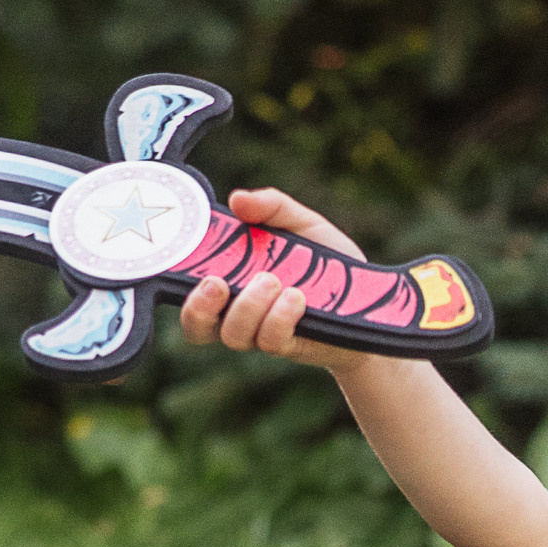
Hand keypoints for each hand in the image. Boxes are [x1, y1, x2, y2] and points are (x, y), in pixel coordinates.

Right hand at [175, 187, 370, 373]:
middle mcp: (238, 311)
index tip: (183, 258)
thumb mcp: (303, 225)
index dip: (175, 279)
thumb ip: (272, 208)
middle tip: (217, 283)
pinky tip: (297, 298)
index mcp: (231, 279)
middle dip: (198, 308)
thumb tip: (237, 199)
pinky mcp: (289, 347)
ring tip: (274, 281)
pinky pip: (270, 340)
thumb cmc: (327, 263)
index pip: (186, 287)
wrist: (372, 303)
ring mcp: (262, 333)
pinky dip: (279, 317)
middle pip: (196, 327)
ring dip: (248, 307)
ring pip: (233, 335)